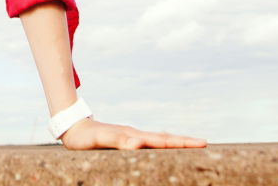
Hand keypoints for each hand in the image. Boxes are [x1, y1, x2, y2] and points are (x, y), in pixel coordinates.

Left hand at [60, 117, 206, 149]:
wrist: (73, 128)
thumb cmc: (84, 138)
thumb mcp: (100, 140)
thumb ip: (118, 141)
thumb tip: (139, 144)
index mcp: (133, 136)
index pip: (162, 141)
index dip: (181, 143)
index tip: (201, 143)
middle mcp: (135, 136)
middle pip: (164, 139)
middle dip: (185, 142)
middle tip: (205, 143)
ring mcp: (132, 138)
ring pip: (159, 140)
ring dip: (176, 143)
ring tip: (192, 146)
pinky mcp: (127, 141)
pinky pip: (150, 144)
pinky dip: (163, 146)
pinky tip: (166, 150)